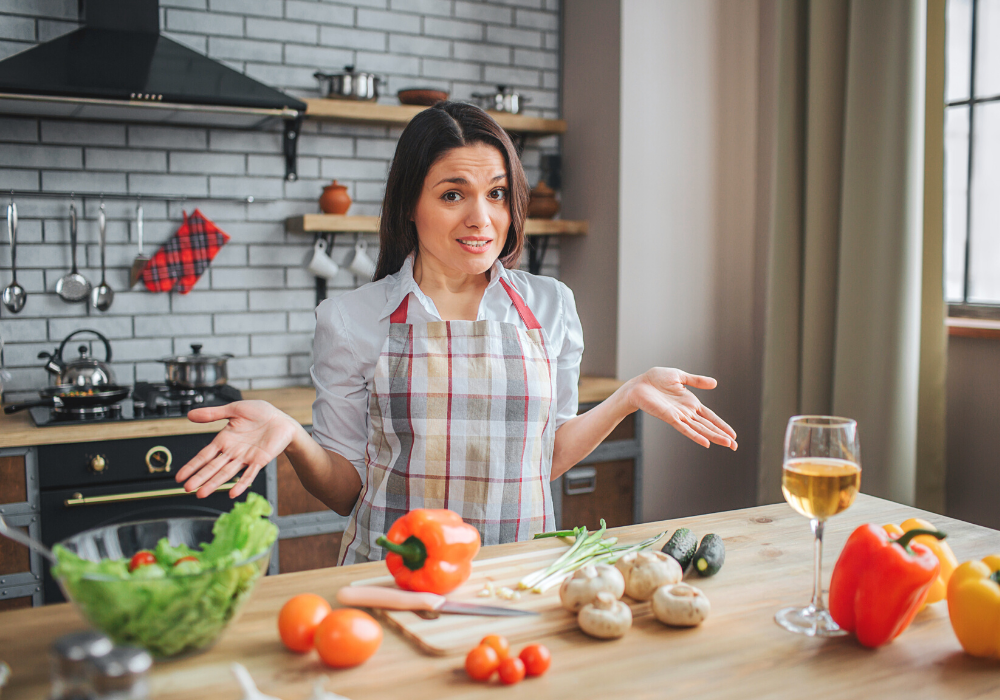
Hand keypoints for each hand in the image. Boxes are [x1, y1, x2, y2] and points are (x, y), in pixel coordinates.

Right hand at [174, 400, 300, 498]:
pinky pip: (249, 474)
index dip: (192, 466)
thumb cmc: (260, 414)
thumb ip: (213, 414)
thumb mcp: (234, 409)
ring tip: (202, 493)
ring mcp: (245, 457)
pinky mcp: (260, 460)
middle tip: (187, 488)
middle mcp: (233, 451)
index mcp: (224, 439)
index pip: (204, 455)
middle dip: (200, 477)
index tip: (180, 477)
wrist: (282, 419)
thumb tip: (190, 415)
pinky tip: (233, 492)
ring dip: (215, 483)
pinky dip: (241, 483)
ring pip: (227, 473)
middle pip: (212, 467)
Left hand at [626, 368, 737, 449]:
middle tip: (735, 447)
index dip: (722, 425)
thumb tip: (715, 383)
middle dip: (722, 436)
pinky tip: (706, 443)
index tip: (733, 435)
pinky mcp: (669, 417)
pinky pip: (684, 429)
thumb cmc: (656, 379)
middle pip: (708, 426)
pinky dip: (695, 436)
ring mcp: (679, 416)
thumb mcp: (680, 376)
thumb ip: (697, 381)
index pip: (710, 417)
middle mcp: (687, 412)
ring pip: (700, 429)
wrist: (639, 384)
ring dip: (713, 436)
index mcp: (691, 403)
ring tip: (727, 444)